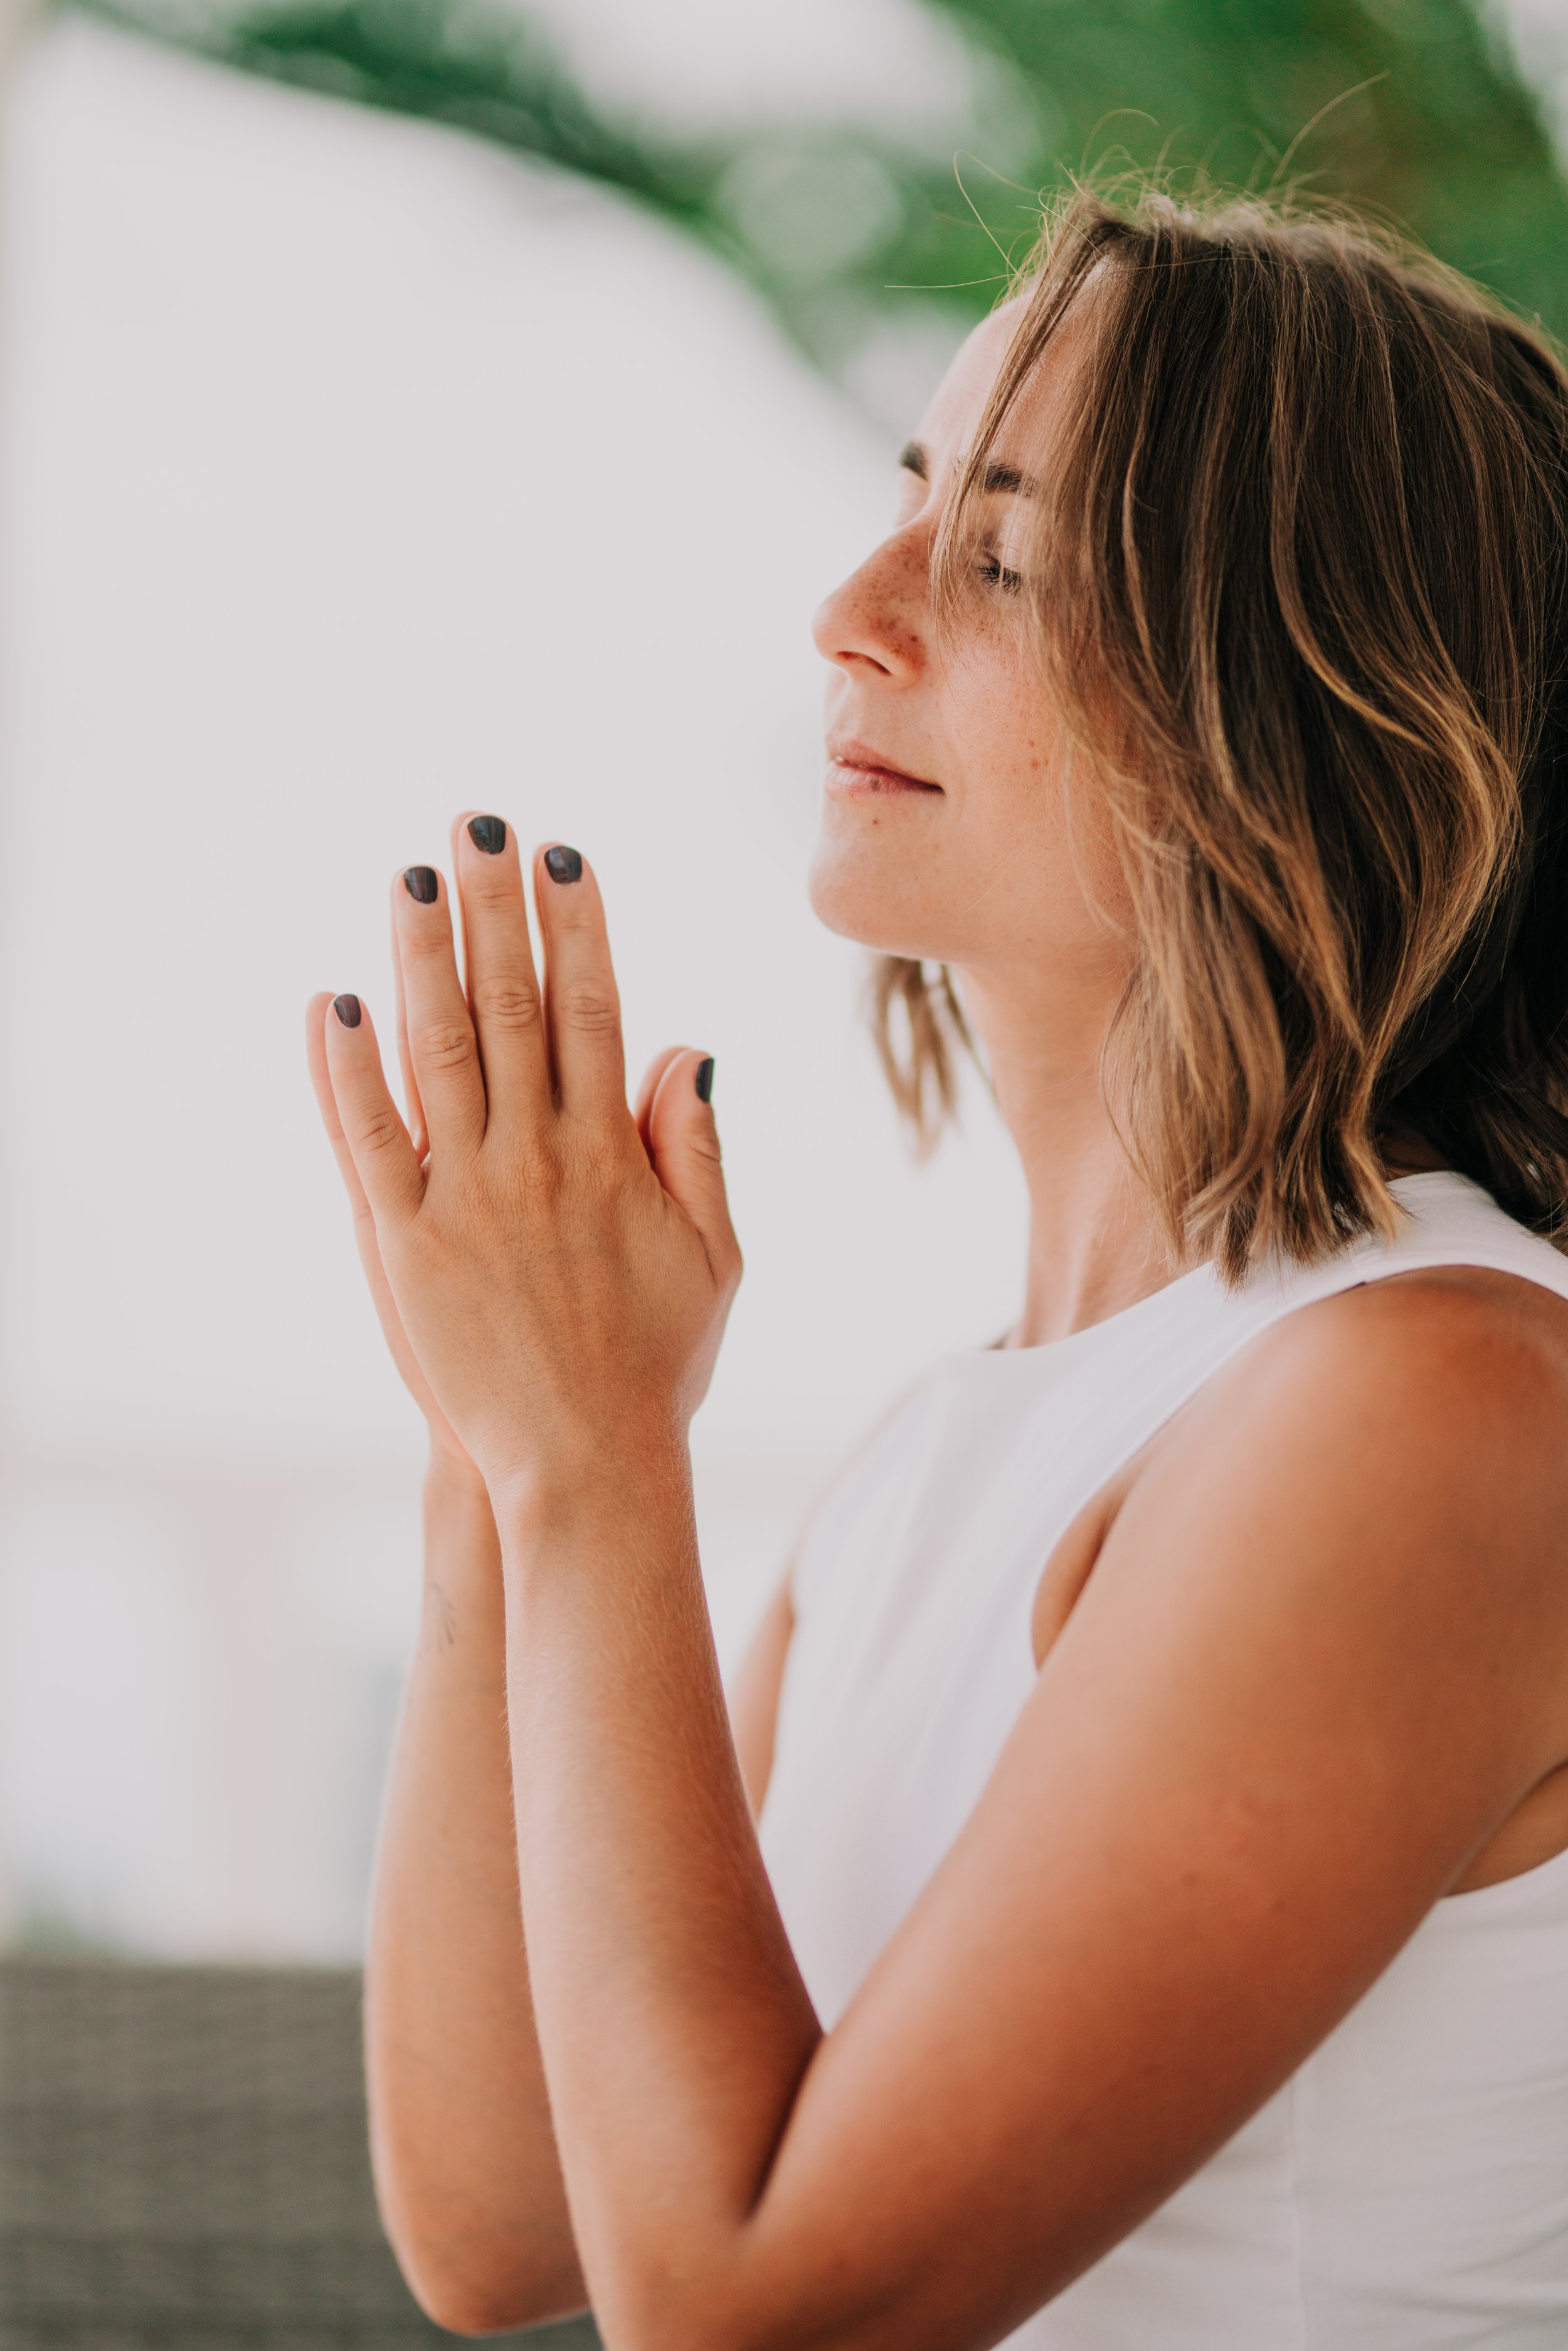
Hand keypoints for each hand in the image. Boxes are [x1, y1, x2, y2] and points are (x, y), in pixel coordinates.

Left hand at [309, 817, 740, 1503]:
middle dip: (496, 907)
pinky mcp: (402, 1241)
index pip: (593, 1011)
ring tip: (412, 876)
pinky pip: (366, 1137)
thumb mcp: (714, 1257)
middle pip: (512, 1005)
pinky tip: (335, 1000)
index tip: (562, 857)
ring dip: (424, 955)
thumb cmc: (657, 1364)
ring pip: (438, 1048)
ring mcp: (465, 1195)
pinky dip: (347, 1066)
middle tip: (478, 824)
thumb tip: (690, 1046)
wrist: (586, 1465)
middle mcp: (539, 1157)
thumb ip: (699, 1148)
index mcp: (613, 1154)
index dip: (577, 928)